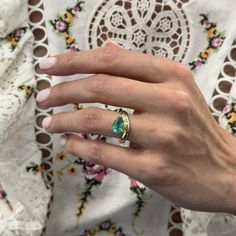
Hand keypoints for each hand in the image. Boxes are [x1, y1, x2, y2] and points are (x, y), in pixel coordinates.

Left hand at [37, 42, 235, 213]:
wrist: (224, 169)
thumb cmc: (195, 128)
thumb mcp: (176, 88)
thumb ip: (140, 69)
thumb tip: (103, 51)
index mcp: (171, 76)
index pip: (112, 59)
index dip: (74, 60)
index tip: (49, 66)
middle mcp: (168, 101)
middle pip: (100, 86)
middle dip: (62, 90)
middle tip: (43, 97)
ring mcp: (162, 136)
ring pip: (97, 120)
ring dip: (65, 119)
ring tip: (49, 122)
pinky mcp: (154, 168)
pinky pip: (105, 152)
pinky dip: (79, 146)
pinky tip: (69, 142)